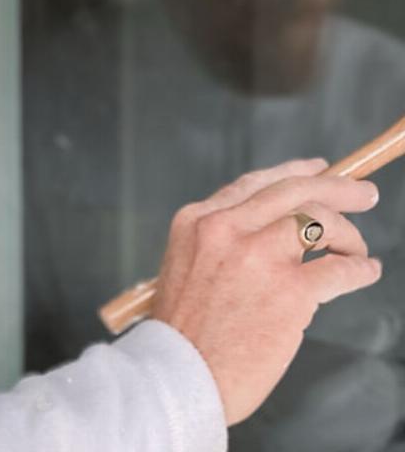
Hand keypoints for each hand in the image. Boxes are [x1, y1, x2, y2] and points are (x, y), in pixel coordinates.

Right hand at [152, 159, 380, 425]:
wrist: (179, 376)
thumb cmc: (184, 331)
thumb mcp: (187, 265)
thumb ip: (222, 241)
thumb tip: (275, 229)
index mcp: (197, 220)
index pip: (254, 184)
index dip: (293, 172)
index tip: (318, 169)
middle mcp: (227, 228)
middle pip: (293, 190)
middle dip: (336, 187)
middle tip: (363, 192)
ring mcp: (259, 256)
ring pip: (319, 221)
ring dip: (348, 234)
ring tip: (358, 250)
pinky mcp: (289, 291)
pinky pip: (339, 268)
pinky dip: (359, 269)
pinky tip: (365, 271)